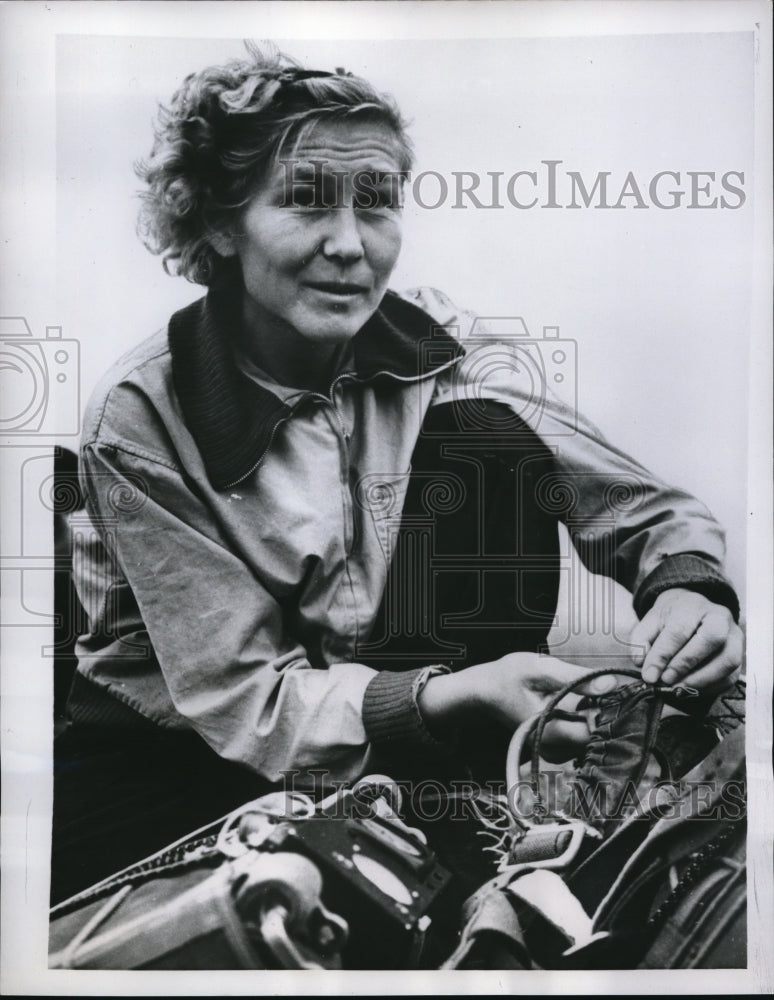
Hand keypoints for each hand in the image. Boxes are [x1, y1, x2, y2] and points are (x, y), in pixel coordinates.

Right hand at [418, 652, 616, 761]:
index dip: (610, 716)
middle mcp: (551, 746)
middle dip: (605, 716)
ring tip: (593, 698)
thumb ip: (575, 678)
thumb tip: (611, 684)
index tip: (615, 697)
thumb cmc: (507, 676)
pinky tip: (582, 706)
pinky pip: (576, 740)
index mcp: (551, 730)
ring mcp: (550, 748)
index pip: (596, 734)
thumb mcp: (540, 668)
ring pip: (587, 741)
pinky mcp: (550, 744)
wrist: (482, 690)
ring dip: (595, 720)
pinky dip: (583, 724)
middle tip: (607, 694)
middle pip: (595, 740)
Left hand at [629, 589, 741, 691]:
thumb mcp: (650, 622)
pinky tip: (691, 689)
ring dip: (700, 679)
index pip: (679, 630)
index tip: (649, 675)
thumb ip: (641, 640)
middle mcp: (720, 618)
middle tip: (665, 680)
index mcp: (693, 606)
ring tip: (677, 688)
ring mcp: (735, 637)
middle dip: (685, 664)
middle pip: (711, 639)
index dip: (662, 655)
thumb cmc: (670, 619)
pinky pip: (731, 675)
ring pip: (727, 660)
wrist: (693, 611)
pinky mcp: (739, 655)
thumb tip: (641, 663)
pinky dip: (711, 687)